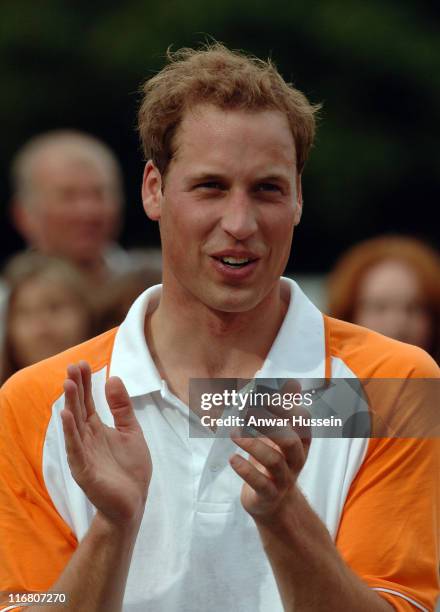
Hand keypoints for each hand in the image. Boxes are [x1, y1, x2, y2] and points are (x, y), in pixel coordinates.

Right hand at [61, 361, 151, 524]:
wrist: (134, 503)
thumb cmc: (130, 469)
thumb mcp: (131, 431)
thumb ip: (122, 407)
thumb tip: (113, 378)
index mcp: (97, 429)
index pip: (87, 402)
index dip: (85, 383)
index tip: (81, 363)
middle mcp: (87, 439)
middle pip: (79, 408)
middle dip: (75, 387)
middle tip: (72, 366)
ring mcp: (83, 454)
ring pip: (74, 425)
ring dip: (70, 404)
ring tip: (67, 383)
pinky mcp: (84, 470)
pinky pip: (75, 448)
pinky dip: (70, 432)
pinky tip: (67, 416)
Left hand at [230, 381, 310, 522]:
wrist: (274, 503)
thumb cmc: (276, 459)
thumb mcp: (281, 434)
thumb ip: (285, 409)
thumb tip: (293, 382)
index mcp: (301, 441)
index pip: (302, 422)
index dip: (285, 407)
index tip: (264, 396)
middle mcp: (296, 460)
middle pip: (290, 441)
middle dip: (270, 424)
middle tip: (247, 412)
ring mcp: (283, 479)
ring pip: (274, 461)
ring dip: (252, 444)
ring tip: (234, 433)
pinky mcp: (268, 495)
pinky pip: (260, 483)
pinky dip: (245, 470)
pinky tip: (232, 458)